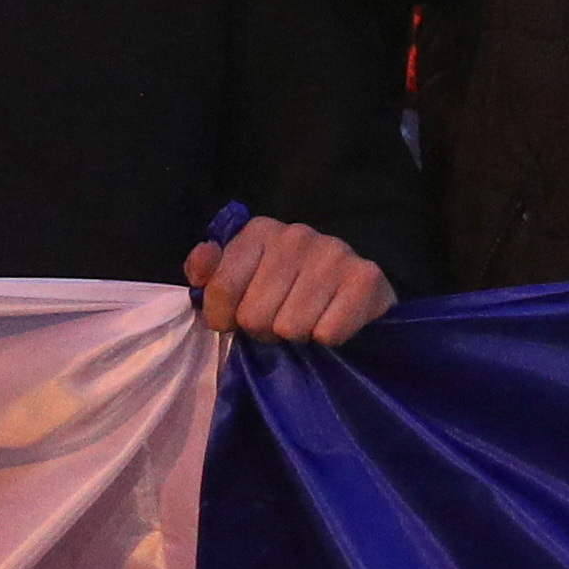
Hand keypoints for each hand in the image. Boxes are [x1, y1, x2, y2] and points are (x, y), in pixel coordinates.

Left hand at [186, 213, 392, 344]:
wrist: (356, 292)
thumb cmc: (286, 287)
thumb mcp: (239, 277)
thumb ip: (210, 272)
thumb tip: (201, 264)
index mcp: (259, 230)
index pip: (221, 290)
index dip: (224, 318)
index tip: (237, 318)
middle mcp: (296, 234)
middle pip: (254, 316)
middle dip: (264, 329)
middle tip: (280, 319)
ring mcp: (334, 252)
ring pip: (290, 328)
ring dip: (297, 336)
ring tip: (307, 319)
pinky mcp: (366, 277)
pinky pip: (328, 333)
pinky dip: (328, 338)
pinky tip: (332, 319)